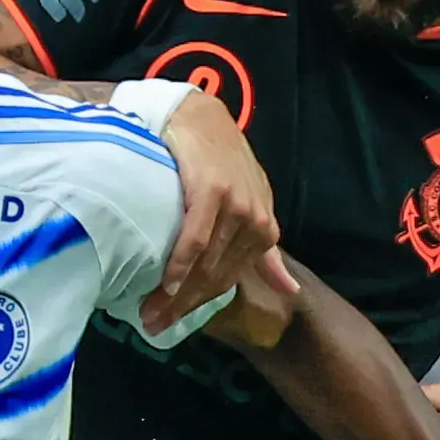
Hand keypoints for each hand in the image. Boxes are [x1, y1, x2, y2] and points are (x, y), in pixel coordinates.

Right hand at [139, 92, 292, 335]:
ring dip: (175, 293)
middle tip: (152, 322)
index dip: (198, 306)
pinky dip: (180, 264)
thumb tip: (290, 288)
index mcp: (264, 231)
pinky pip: (195, 239)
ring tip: (148, 311)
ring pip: (205, 263)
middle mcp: (254, 221)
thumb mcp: (252, 205)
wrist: (200, 116)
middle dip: (182, 306)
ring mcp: (235, 206)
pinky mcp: (213, 191)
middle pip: (215, 277)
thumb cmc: (221, 161)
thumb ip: (267, 252)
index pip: (228, 281)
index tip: (169, 323)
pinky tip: (164, 282)